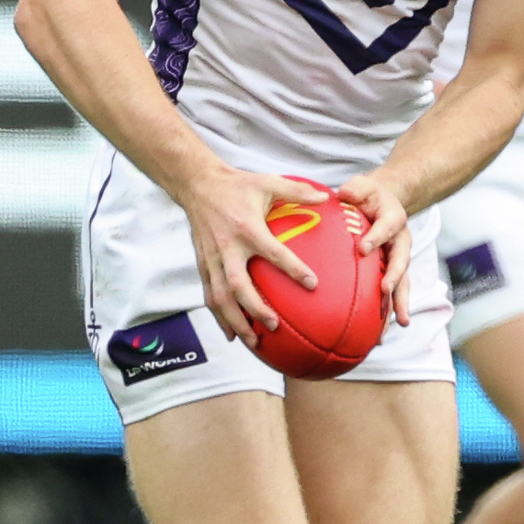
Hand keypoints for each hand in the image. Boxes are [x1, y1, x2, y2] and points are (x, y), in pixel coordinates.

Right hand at [188, 164, 336, 343]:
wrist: (197, 185)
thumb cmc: (237, 184)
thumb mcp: (268, 182)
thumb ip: (297, 190)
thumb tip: (326, 197)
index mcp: (247, 228)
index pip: (273, 252)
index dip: (293, 269)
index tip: (312, 285)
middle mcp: (228, 247)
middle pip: (239, 286)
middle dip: (255, 309)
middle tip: (275, 326)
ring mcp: (212, 258)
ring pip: (221, 298)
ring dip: (235, 322)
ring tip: (253, 342)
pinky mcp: (202, 264)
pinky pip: (209, 295)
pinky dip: (219, 317)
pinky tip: (232, 334)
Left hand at [345, 170, 417, 323]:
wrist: (386, 203)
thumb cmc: (369, 195)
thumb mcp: (362, 185)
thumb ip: (355, 189)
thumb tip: (342, 194)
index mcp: (393, 219)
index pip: (386, 228)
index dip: (376, 238)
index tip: (362, 249)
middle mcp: (400, 242)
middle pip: (402, 261)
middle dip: (395, 277)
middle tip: (385, 290)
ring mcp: (398, 259)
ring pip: (402, 283)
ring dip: (400, 303)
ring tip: (400, 323)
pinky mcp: (392, 271)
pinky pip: (392, 293)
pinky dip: (388, 312)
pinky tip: (380, 334)